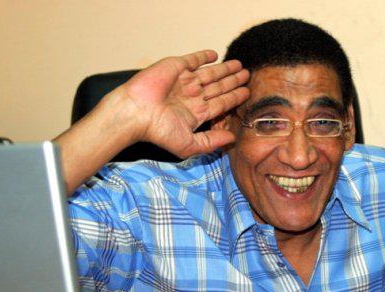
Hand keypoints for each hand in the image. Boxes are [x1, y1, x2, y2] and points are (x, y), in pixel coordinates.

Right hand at [121, 49, 249, 157]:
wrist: (136, 112)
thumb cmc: (158, 131)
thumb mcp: (189, 144)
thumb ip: (212, 141)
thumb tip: (232, 139)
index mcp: (196, 113)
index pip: (221, 104)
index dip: (234, 98)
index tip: (247, 93)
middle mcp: (192, 96)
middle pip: (219, 87)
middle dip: (233, 82)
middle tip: (248, 75)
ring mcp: (184, 81)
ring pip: (211, 73)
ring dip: (225, 69)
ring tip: (239, 65)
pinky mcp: (176, 66)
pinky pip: (194, 60)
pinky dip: (204, 56)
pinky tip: (215, 55)